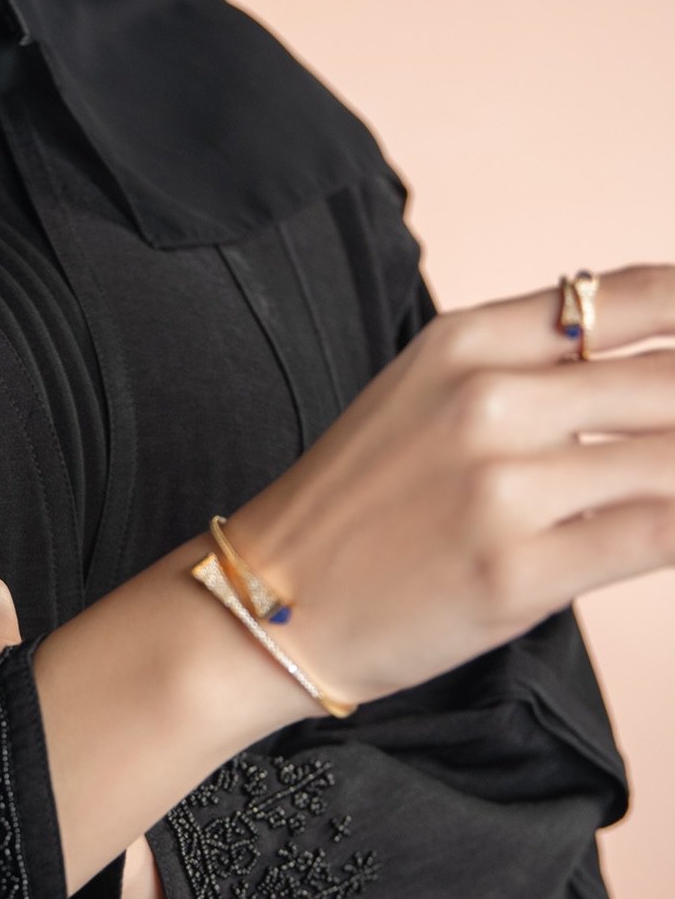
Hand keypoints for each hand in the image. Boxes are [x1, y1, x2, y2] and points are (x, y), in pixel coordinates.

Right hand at [36, 263, 674, 895]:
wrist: (265, 601)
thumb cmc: (356, 506)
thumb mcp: (427, 397)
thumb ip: (536, 369)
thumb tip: (656, 371)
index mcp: (466, 340)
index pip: (637, 297)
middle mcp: (488, 399)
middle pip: (673, 378)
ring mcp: (502, 487)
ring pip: (674, 460)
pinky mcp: (516, 573)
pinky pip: (655, 536)